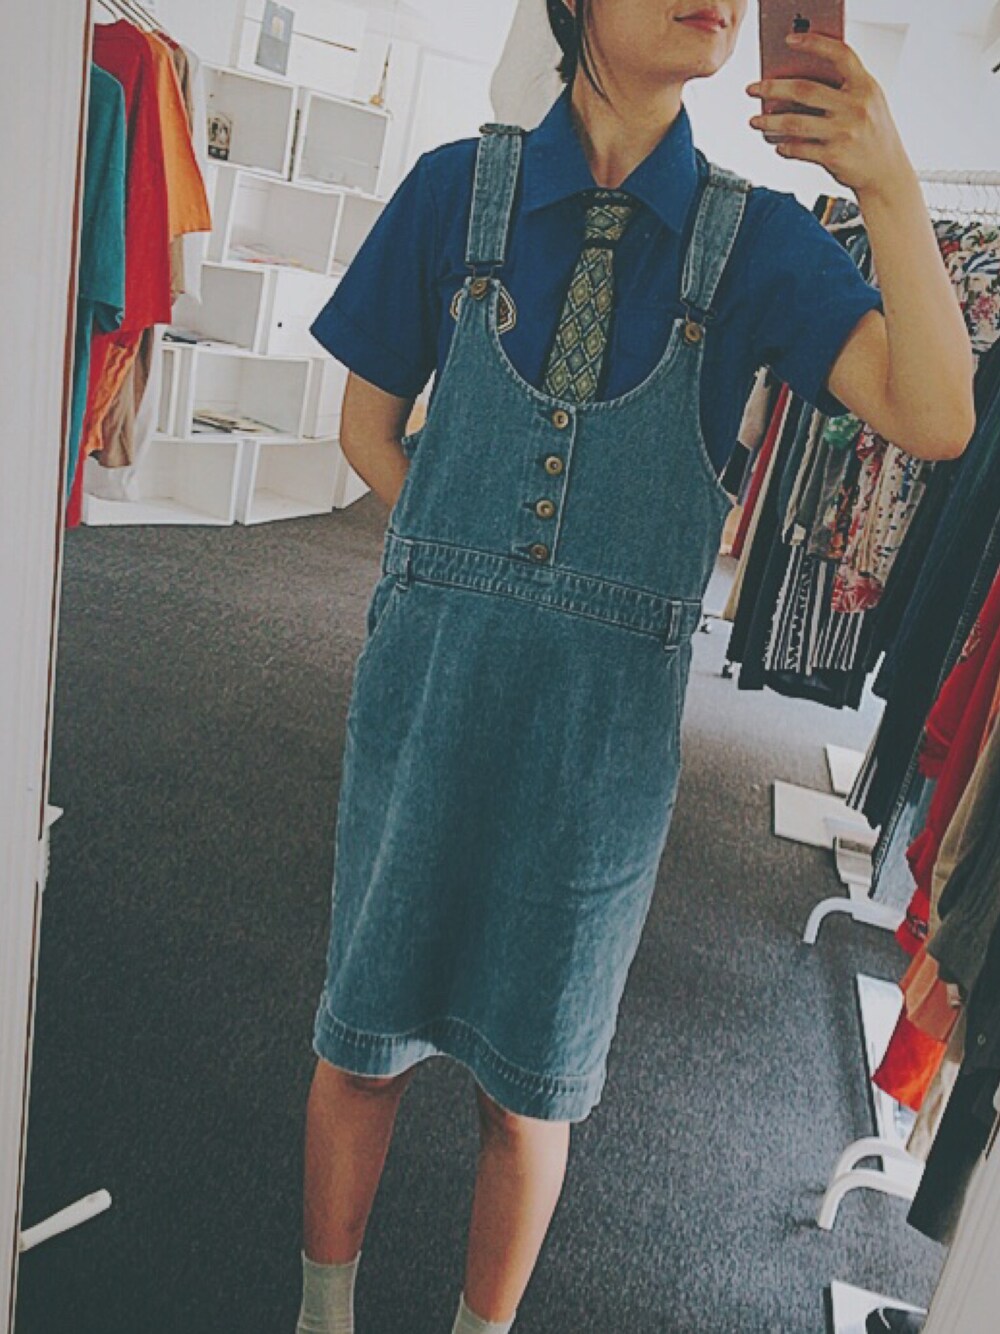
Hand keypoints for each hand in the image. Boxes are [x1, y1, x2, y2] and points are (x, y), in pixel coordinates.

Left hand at [745, 31, 912, 197]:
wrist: (887, 173)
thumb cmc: (872, 135)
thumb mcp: (868, 103)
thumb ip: (843, 89)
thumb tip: (796, 85)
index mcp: (865, 86)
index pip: (840, 54)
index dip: (814, 43)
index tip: (789, 41)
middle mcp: (855, 106)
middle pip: (804, 90)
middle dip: (772, 88)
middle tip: (752, 89)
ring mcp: (844, 132)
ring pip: (794, 122)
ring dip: (769, 121)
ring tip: (754, 121)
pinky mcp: (834, 156)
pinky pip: (799, 149)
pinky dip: (784, 147)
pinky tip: (777, 144)